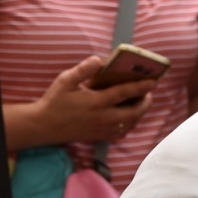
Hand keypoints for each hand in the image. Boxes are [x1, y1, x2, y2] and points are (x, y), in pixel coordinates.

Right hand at [28, 56, 156, 143]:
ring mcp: (103, 129)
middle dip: (145, 102)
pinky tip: (128, 116)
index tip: (153, 81)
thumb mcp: (65, 80)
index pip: (124, 93)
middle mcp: (103, 117)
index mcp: (96, 102)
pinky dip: (130, 123)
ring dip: (139, 113)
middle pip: (134, 112)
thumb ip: (83, 70)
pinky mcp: (101, 137)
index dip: (140, 87)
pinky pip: (122, 132)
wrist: (44, 126)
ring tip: (140, 102)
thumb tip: (99, 60)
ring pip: (131, 123)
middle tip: (148, 92)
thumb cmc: (55, 101)